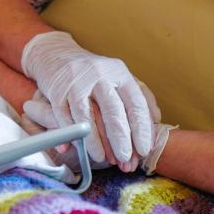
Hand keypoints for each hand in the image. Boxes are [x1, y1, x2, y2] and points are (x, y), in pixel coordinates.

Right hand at [19, 31, 159, 169]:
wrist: (57, 55)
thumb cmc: (94, 73)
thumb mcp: (119, 76)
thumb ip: (140, 96)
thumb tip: (156, 119)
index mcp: (119, 73)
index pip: (135, 103)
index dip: (142, 129)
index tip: (144, 150)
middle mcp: (99, 75)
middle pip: (113, 110)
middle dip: (121, 138)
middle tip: (125, 158)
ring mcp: (76, 83)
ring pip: (87, 116)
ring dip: (95, 141)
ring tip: (103, 158)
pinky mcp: (57, 91)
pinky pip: (65, 118)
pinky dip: (72, 135)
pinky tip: (78, 148)